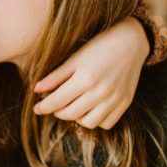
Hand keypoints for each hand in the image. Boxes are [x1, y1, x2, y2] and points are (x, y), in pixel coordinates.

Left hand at [33, 17, 148, 128]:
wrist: (131, 42)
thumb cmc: (100, 47)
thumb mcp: (75, 58)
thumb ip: (56, 76)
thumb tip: (36, 90)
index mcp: (86, 78)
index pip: (57, 101)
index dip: (44, 107)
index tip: (36, 108)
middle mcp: (101, 91)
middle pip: (70, 114)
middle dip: (57, 112)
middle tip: (54, 106)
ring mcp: (115, 99)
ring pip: (88, 123)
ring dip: (76, 118)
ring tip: (73, 107)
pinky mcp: (125, 103)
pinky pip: (106, 123)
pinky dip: (95, 120)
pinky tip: (90, 109)